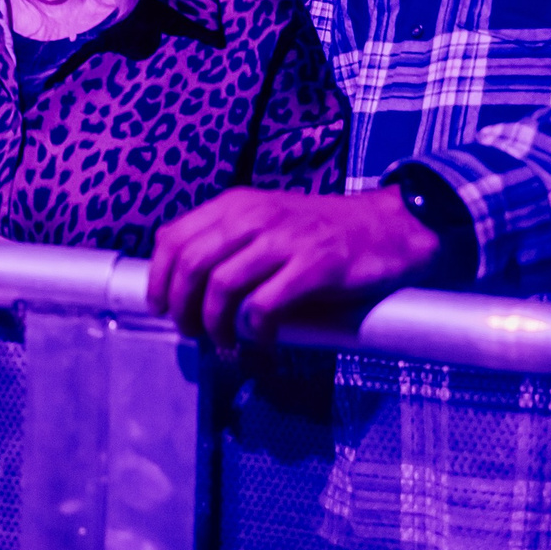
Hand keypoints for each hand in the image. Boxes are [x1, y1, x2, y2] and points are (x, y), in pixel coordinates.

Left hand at [148, 187, 442, 348]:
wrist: (391, 226)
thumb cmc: (324, 232)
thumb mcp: (268, 222)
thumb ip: (230, 242)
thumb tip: (186, 286)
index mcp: (236, 205)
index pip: (173, 237)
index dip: (159, 278)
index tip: (160, 308)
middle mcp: (255, 216)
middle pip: (191, 265)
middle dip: (182, 308)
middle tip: (191, 334)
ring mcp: (286, 239)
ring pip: (222, 287)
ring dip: (215, 326)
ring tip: (224, 344)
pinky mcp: (316, 266)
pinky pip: (265, 306)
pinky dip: (256, 333)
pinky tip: (261, 344)